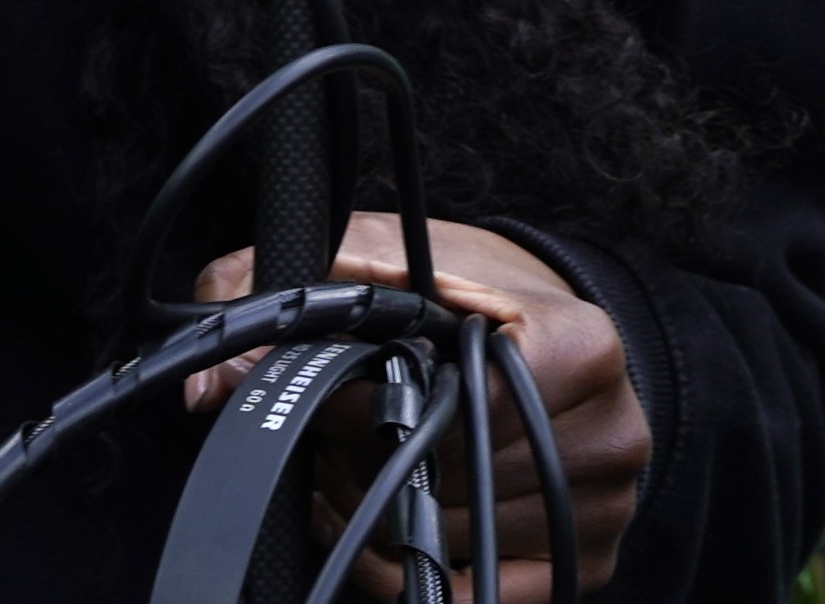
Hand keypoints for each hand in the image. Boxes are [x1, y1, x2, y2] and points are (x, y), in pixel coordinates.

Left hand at [188, 216, 644, 602]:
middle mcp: (611, 431)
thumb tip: (214, 382)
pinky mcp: (581, 562)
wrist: (550, 329)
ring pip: (450, 537)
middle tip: (345, 434)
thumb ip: (292, 287)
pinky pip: (472, 597)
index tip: (338, 395)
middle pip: (448, 478)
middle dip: (372, 460)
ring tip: (367, 466)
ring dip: (382, 515)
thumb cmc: (470, 292)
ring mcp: (603, 506)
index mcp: (582, 345)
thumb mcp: (384, 255)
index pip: (460, 406)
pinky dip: (410, 569)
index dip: (372, 410)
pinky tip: (392, 525)